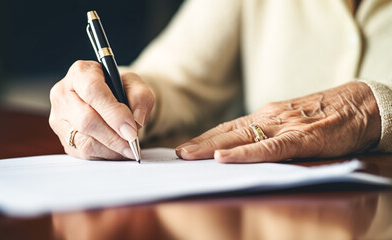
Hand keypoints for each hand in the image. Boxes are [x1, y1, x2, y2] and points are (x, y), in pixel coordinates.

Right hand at [49, 60, 154, 159]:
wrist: (108, 98)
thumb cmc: (119, 88)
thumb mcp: (135, 84)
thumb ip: (140, 97)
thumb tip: (136, 121)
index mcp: (80, 73)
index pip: (93, 91)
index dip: (113, 113)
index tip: (131, 129)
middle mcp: (63, 94)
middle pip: (86, 120)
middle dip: (114, 136)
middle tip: (133, 143)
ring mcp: (60, 118)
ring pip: (84, 141)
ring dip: (111, 148)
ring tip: (128, 147)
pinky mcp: (63, 138)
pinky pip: (84, 153)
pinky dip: (105, 154)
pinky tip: (117, 150)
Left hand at [176, 82, 380, 162]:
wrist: (359, 104)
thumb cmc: (325, 115)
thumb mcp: (291, 122)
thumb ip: (271, 133)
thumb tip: (247, 149)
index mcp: (266, 116)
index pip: (230, 128)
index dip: (206, 138)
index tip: (186, 147)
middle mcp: (269, 118)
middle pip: (228, 133)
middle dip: (201, 144)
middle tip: (178, 154)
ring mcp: (283, 126)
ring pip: (241, 138)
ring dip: (212, 147)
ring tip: (189, 155)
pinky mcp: (301, 138)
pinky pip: (269, 148)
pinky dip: (245, 154)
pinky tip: (226, 159)